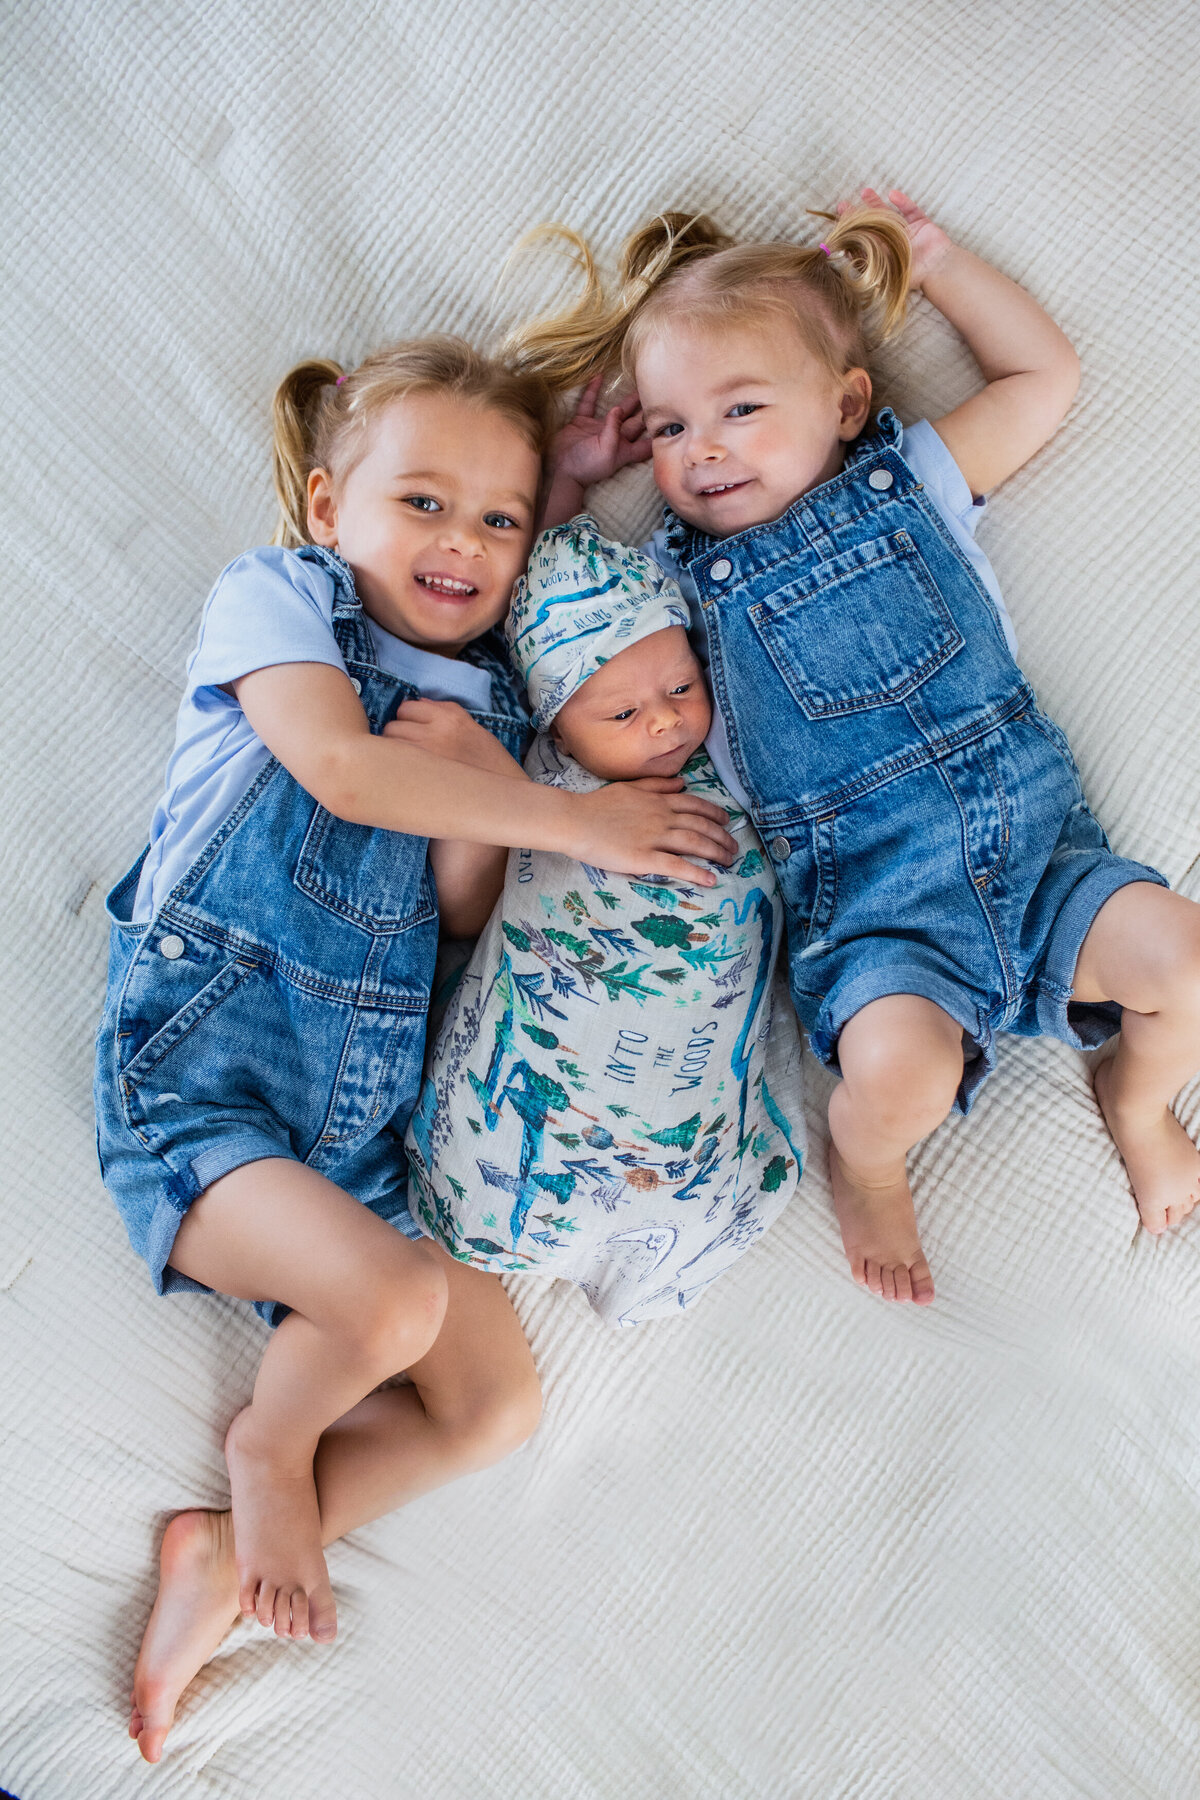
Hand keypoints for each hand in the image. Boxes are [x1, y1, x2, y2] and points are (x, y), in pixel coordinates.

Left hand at [383, 700, 526, 778]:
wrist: (502, 799)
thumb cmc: (490, 767)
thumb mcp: (474, 730)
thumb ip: (446, 713)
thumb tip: (419, 703)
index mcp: (451, 718)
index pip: (408, 707)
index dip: (407, 720)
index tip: (413, 731)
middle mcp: (436, 732)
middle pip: (393, 725)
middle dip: (397, 736)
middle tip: (409, 751)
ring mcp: (425, 754)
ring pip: (388, 744)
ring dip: (393, 753)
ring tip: (408, 765)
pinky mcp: (419, 776)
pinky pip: (393, 764)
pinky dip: (394, 769)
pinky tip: (405, 776)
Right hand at [551, 374, 650, 487]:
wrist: (560, 469)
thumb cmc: (586, 466)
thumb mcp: (607, 451)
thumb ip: (614, 429)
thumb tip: (618, 409)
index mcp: (625, 450)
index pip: (647, 442)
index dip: (659, 434)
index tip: (673, 421)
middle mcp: (616, 438)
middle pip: (636, 422)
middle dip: (647, 410)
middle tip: (660, 392)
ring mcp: (599, 429)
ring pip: (618, 410)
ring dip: (627, 399)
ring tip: (638, 382)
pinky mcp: (582, 423)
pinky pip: (589, 404)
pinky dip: (592, 390)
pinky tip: (599, 376)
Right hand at [568, 776, 736, 887]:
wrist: (575, 820)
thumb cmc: (598, 805)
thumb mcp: (630, 787)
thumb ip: (657, 784)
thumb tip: (682, 782)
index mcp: (658, 801)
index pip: (695, 805)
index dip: (715, 814)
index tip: (727, 822)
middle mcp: (662, 817)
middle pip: (701, 825)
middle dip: (722, 836)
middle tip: (734, 847)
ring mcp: (654, 838)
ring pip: (695, 843)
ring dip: (716, 852)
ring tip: (729, 861)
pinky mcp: (644, 859)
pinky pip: (677, 866)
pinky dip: (697, 872)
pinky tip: (711, 879)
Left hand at [839, 187, 952, 291]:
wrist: (938, 268)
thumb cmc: (912, 274)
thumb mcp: (884, 266)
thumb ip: (868, 256)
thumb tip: (846, 249)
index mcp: (883, 256)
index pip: (863, 242)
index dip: (851, 232)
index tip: (838, 223)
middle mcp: (893, 244)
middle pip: (872, 226)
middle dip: (857, 214)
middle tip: (843, 204)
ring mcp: (907, 233)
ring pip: (889, 215)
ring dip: (876, 204)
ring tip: (864, 191)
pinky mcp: (921, 224)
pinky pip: (910, 210)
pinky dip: (902, 202)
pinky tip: (892, 194)